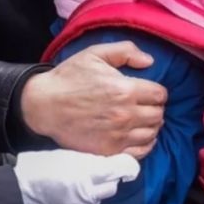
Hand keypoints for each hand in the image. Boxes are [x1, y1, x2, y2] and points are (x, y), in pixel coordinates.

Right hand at [14, 150, 139, 203]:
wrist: (18, 192)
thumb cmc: (38, 167)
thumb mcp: (66, 155)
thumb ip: (90, 159)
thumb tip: (111, 161)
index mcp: (84, 172)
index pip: (119, 170)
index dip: (127, 166)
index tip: (128, 166)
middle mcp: (86, 193)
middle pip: (113, 185)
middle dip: (109, 177)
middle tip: (96, 170)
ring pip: (102, 197)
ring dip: (98, 189)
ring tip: (80, 181)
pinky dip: (87, 200)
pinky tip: (74, 193)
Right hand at [21, 41, 167, 157]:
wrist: (44, 105)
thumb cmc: (68, 77)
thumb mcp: (94, 54)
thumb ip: (125, 51)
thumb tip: (150, 61)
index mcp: (125, 90)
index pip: (160, 94)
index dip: (157, 92)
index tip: (149, 92)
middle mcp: (125, 115)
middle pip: (158, 115)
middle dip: (155, 108)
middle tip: (145, 105)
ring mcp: (118, 135)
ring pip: (152, 134)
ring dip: (151, 126)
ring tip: (142, 120)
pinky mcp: (109, 150)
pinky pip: (140, 152)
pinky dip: (145, 144)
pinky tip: (139, 136)